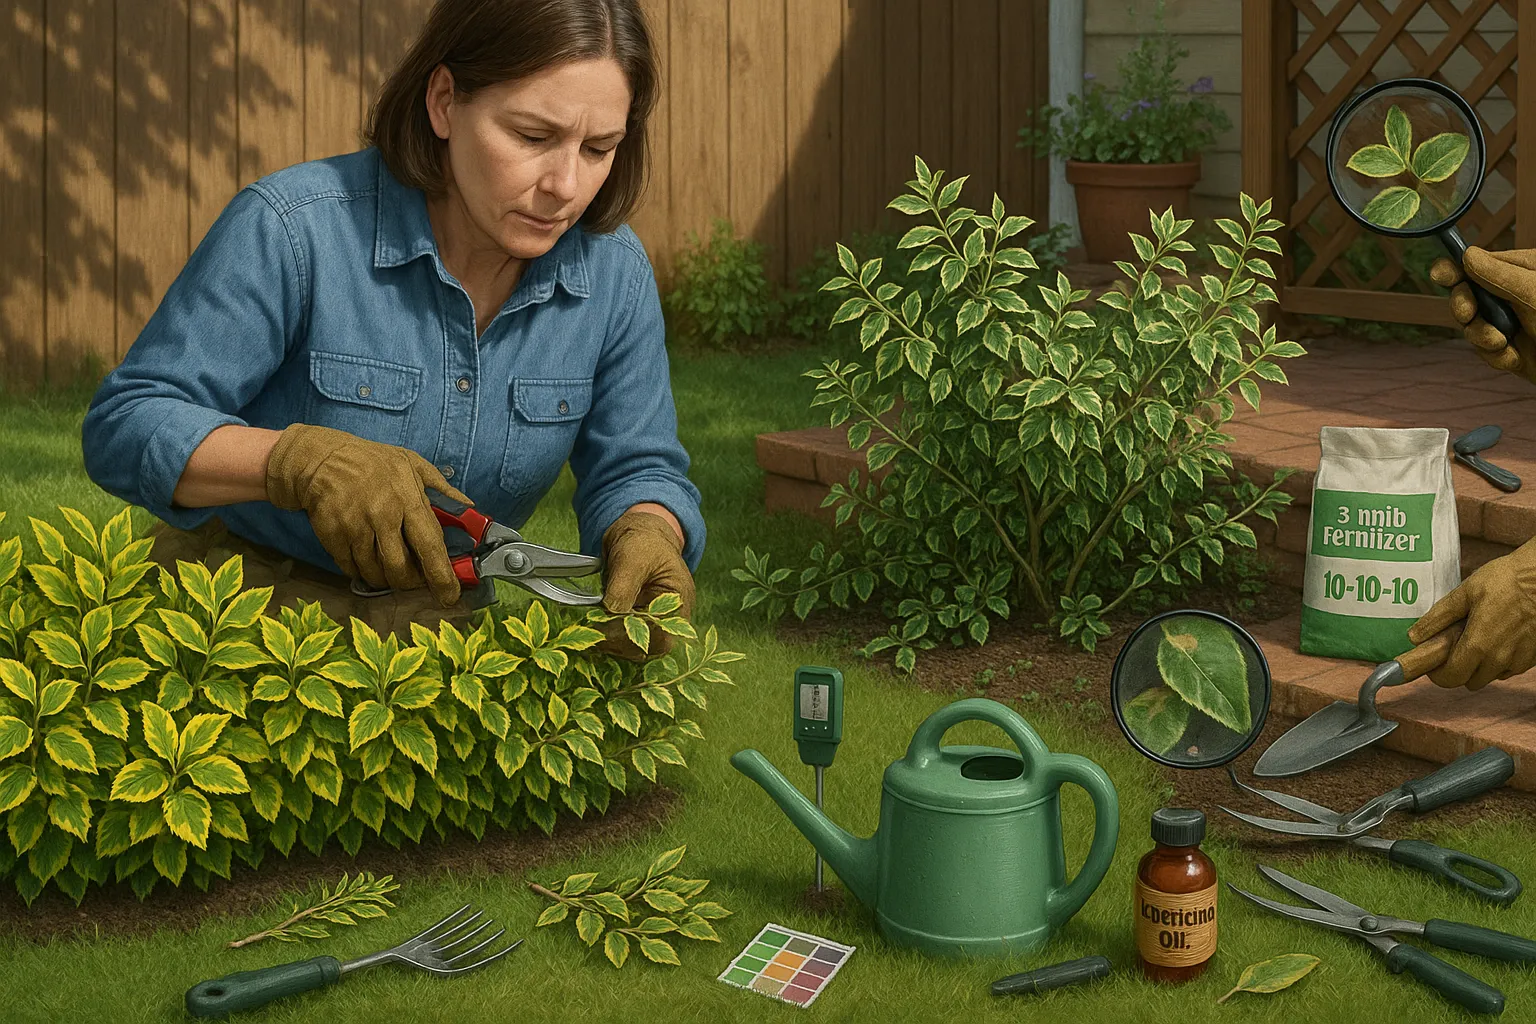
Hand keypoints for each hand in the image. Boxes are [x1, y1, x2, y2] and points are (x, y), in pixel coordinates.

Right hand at [264, 423, 469, 605]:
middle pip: (400, 568)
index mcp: (407, 498)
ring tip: (391, 571)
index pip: (430, 545)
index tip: (450, 595)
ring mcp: (355, 527)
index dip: (441, 575)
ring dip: (386, 579)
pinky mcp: (333, 536)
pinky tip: (367, 562)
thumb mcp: (412, 463)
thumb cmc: (372, 461)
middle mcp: (382, 515)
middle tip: (415, 580)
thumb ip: (442, 488)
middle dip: (411, 582)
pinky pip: (352, 569)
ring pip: (375, 573)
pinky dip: (362, 573)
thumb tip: (470, 508)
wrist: (320, 459)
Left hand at [596, 509, 693, 661]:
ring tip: (589, 630)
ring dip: (610, 641)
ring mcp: (650, 622)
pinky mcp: (634, 621)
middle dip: (618, 642)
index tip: (605, 630)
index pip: (662, 638)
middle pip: (647, 648)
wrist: (636, 533)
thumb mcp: (633, 557)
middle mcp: (668, 619)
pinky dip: (606, 635)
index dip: (634, 640)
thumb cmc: (643, 541)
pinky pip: (622, 638)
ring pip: (632, 647)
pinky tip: (591, 627)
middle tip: (592, 633)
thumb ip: (624, 586)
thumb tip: (611, 612)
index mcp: (678, 603)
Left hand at [1407, 536, 1535, 689]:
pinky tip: (1499, 637)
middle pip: (1469, 681)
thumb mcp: (1464, 593)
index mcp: (1477, 646)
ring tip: (1479, 637)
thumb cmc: (1506, 581)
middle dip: (1458, 669)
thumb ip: (1438, 617)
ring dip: (1480, 666)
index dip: (1437, 673)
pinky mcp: (1533, 658)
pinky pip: (1509, 669)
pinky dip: (1500, 660)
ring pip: (1490, 676)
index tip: (1434, 661)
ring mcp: (1519, 661)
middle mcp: (1499, 660)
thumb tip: (1414, 636)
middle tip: (1455, 647)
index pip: (1449, 679)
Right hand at [1431, 248, 1535, 382]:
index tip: (1441, 274)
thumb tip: (1468, 255)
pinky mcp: (1513, 351)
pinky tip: (1515, 358)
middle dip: (1465, 307)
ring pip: (1473, 328)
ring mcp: (1514, 324)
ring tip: (1502, 343)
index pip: (1481, 264)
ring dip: (1482, 338)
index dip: (1457, 269)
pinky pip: (1486, 352)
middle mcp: (1516, 296)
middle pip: (1468, 296)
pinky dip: (1497, 357)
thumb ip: (1500, 274)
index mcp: (1525, 272)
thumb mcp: (1535, 292)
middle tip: (1469, 314)